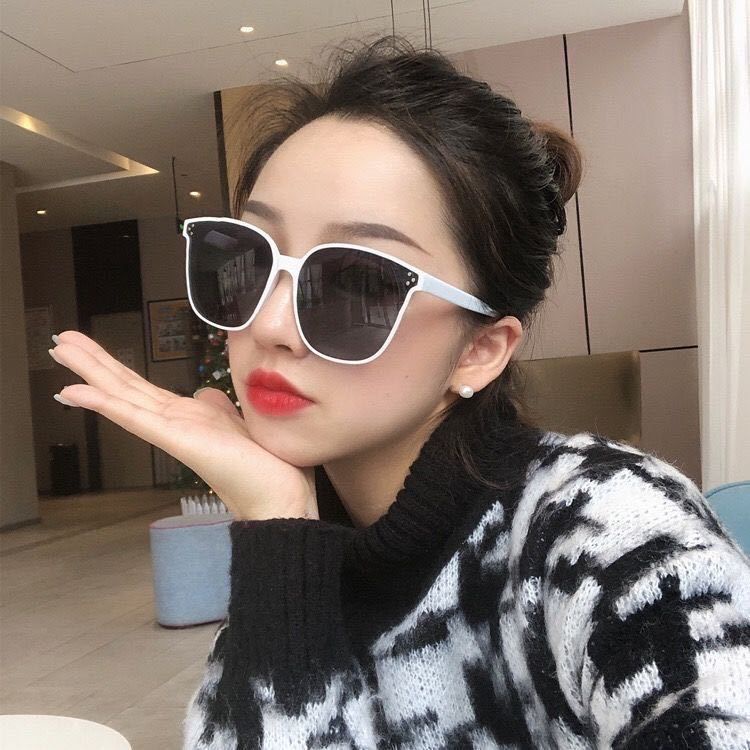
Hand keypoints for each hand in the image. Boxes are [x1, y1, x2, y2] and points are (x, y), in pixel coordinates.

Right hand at [48, 330, 318, 521]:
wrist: (282, 496)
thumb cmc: (267, 464)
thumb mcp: (238, 422)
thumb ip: (218, 408)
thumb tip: (206, 393)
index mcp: (188, 416)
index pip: (141, 386)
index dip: (113, 366)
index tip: (87, 346)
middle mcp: (174, 422)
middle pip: (125, 386)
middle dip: (92, 361)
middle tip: (59, 340)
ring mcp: (172, 432)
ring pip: (122, 396)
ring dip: (90, 373)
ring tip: (59, 350)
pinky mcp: (178, 441)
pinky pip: (135, 418)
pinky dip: (104, 404)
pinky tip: (74, 391)